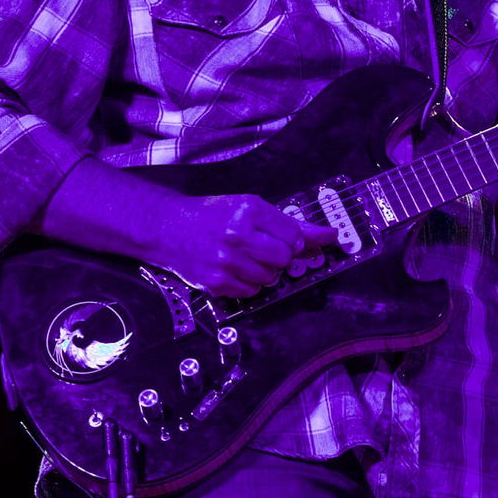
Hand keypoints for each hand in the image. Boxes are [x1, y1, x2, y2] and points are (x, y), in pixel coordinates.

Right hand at [157, 194, 337, 297]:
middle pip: (285, 258)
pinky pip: (253, 291)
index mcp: (249, 211)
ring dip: (266, 270)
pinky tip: (236, 268)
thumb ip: (288, 223)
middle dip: (281, 255)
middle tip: (264, 247)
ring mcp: (226, 262)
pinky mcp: (217, 283)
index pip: (294, 234)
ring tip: (247, 256)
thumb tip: (328, 236)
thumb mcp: (248, 207)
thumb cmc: (212, 216)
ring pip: (271, 277)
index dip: (293, 239)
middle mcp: (238, 236)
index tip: (288, 238)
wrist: (169, 229)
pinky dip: (250, 282)